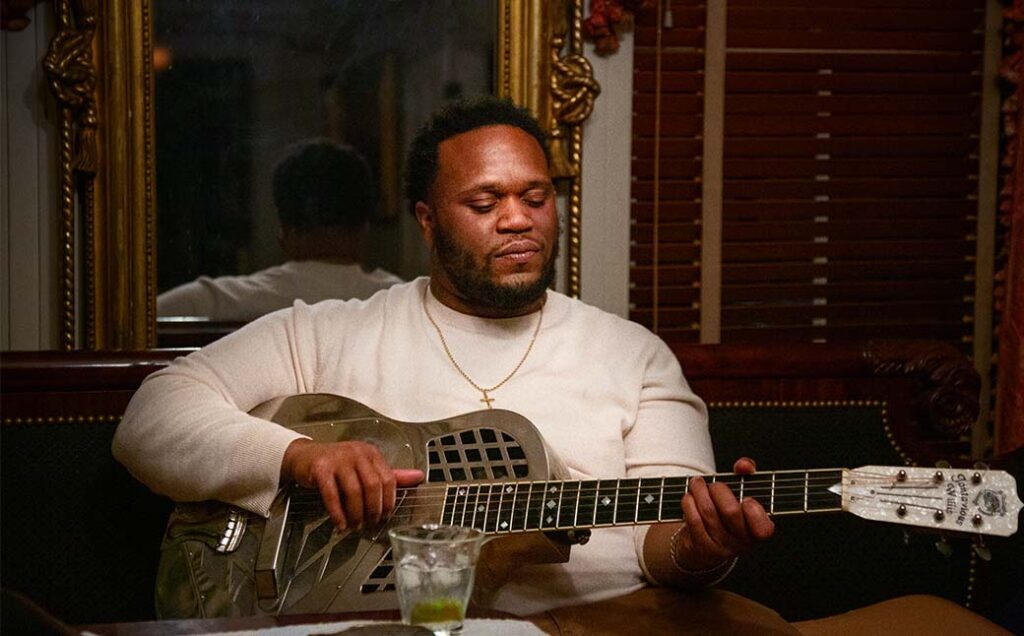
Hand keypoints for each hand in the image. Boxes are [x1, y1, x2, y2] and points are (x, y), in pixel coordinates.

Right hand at [281, 439, 423, 530]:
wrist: (304, 456)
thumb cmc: (337, 464)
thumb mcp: (365, 466)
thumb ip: (390, 474)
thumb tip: (418, 477)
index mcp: (371, 453)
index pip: (389, 478)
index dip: (389, 501)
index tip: (385, 515)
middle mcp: (357, 453)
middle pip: (373, 486)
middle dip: (373, 510)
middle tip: (370, 523)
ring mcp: (338, 459)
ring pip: (354, 491)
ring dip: (356, 514)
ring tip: (355, 526)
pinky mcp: (321, 468)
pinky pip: (332, 495)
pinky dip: (337, 513)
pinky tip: (340, 523)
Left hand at [673, 457, 774, 570]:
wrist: (704, 543)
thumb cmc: (726, 514)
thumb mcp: (740, 495)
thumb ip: (746, 476)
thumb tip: (745, 465)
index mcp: (758, 531)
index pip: (764, 528)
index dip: (754, 511)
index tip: (746, 499)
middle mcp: (743, 543)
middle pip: (730, 511)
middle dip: (719, 490)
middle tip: (714, 485)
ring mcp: (722, 548)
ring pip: (709, 512)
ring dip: (699, 491)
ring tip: (696, 483)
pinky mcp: (702, 547)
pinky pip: (694, 520)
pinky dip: (689, 503)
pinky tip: (689, 497)